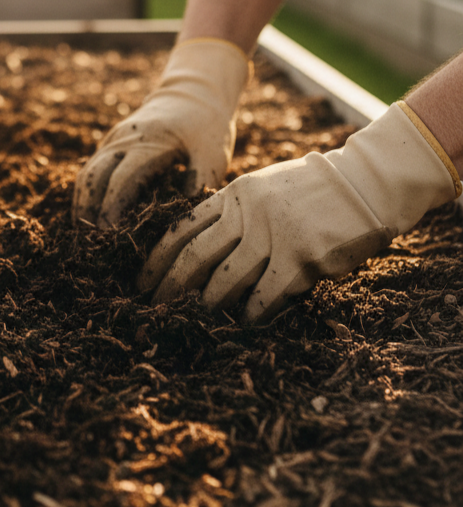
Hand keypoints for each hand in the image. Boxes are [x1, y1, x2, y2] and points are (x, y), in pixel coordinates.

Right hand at [73, 39, 249, 227]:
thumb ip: (200, 184)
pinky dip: (86, 194)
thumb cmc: (207, 125)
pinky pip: (90, 170)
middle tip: (92, 245)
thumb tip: (183, 220)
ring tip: (84, 236)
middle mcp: (122, 140)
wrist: (194, 92)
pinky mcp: (110, 143)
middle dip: (88, 212)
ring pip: (86, 175)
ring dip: (82, 205)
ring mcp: (113, 140)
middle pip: (93, 178)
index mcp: (147, 143)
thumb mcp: (213, 154)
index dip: (111, 210)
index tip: (110, 237)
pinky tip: (89, 217)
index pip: (120, 181)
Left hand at [142, 102, 460, 322]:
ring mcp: (272, 234)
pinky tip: (243, 324)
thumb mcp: (262, 188)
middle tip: (155, 307)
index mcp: (233, 196)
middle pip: (194, 255)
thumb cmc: (311, 191)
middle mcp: (246, 214)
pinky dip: (251, 312)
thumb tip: (201, 249)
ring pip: (224, 278)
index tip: (144, 278)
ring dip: (206, 304)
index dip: (158, 257)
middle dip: (170, 285)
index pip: (182, 227)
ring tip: (193, 320)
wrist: (364, 183)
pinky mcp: (300, 256)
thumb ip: (234, 212)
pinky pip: (266, 293)